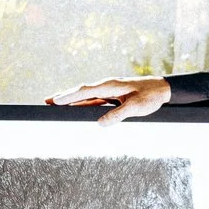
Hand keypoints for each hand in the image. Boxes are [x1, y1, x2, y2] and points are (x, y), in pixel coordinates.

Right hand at [48, 77, 170, 122]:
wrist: (163, 89)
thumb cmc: (151, 96)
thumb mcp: (135, 108)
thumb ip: (118, 115)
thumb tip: (100, 123)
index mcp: (110, 85)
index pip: (85, 91)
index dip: (69, 96)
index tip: (54, 101)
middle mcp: (107, 86)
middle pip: (81, 91)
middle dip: (64, 96)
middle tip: (46, 101)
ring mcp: (109, 90)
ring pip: (86, 95)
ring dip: (71, 100)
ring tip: (54, 104)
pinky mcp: (113, 95)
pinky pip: (94, 99)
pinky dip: (82, 103)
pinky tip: (76, 107)